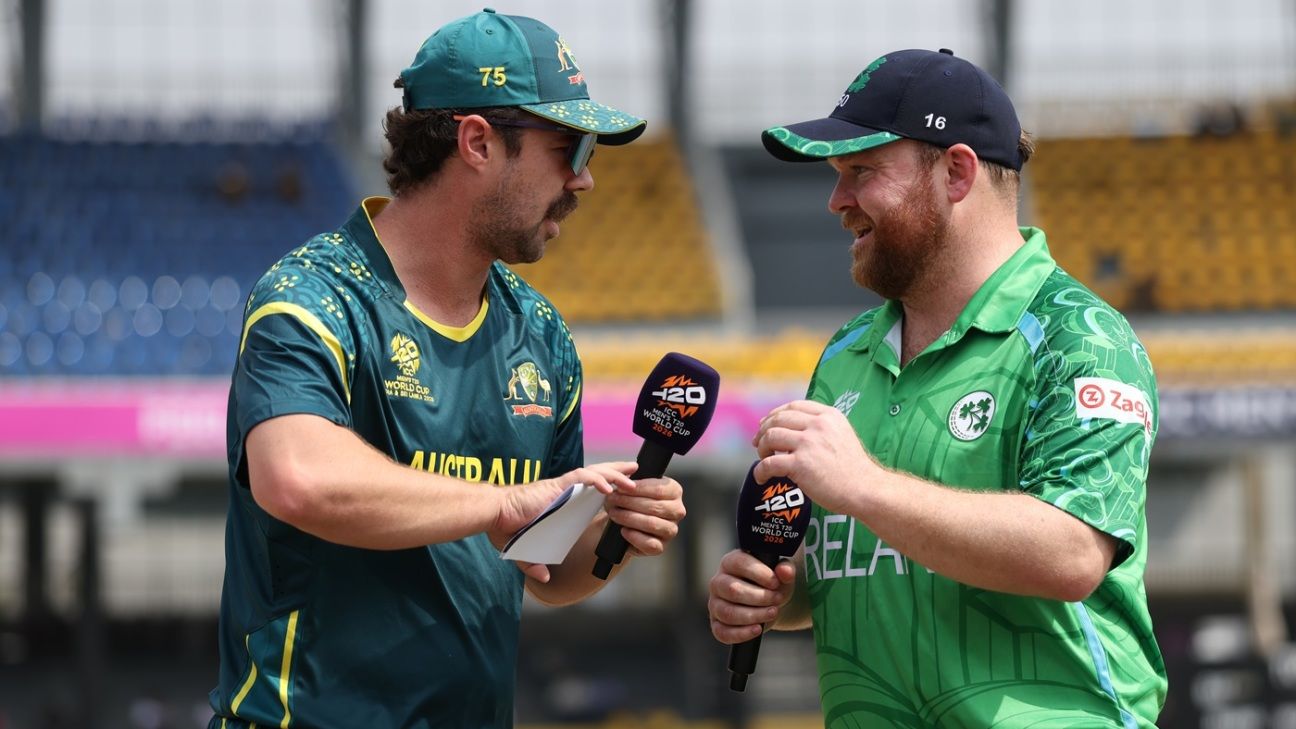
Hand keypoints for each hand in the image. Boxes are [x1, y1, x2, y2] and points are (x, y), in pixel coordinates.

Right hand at [492, 461, 637, 581]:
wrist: (494, 515)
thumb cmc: (505, 527)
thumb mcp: (524, 549)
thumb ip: (534, 563)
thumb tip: (544, 577)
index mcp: (560, 501)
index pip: (587, 490)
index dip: (605, 487)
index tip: (621, 489)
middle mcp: (564, 491)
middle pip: (596, 476)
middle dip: (616, 473)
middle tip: (635, 471)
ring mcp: (561, 487)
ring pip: (593, 474)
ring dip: (614, 475)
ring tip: (632, 478)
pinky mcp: (556, 486)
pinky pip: (580, 479)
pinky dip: (596, 481)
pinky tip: (609, 487)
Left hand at [604, 476, 684, 557]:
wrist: (621, 522)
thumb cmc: (628, 500)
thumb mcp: (629, 484)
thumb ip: (630, 475)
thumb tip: (631, 467)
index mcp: (674, 491)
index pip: (659, 489)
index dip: (637, 489)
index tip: (620, 487)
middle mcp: (677, 510)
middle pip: (654, 506)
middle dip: (629, 503)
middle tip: (612, 500)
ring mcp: (671, 530)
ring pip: (652, 524)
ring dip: (629, 518)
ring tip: (614, 513)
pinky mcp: (662, 547)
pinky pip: (650, 544)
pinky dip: (634, 537)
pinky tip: (623, 530)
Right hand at [708, 549, 796, 643]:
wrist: (769, 604)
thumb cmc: (770, 584)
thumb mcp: (781, 574)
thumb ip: (785, 569)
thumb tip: (785, 571)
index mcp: (730, 563)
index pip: (738, 563)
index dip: (758, 573)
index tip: (775, 582)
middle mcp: (718, 582)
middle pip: (732, 590)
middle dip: (760, 597)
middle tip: (777, 599)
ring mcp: (715, 604)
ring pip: (728, 613)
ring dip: (754, 615)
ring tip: (773, 612)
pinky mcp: (716, 624)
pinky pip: (722, 632)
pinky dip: (742, 633)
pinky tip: (758, 629)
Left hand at [752, 399, 879, 514]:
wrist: (865, 489)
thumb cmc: (853, 467)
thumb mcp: (842, 434)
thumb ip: (821, 427)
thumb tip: (792, 429)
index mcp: (828, 416)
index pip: (793, 406)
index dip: (775, 414)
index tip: (766, 424)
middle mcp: (818, 425)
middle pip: (778, 419)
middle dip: (764, 430)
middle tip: (758, 442)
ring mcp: (808, 443)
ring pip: (770, 436)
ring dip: (762, 448)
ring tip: (764, 458)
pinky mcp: (800, 464)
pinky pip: (769, 463)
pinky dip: (760, 471)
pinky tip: (761, 477)